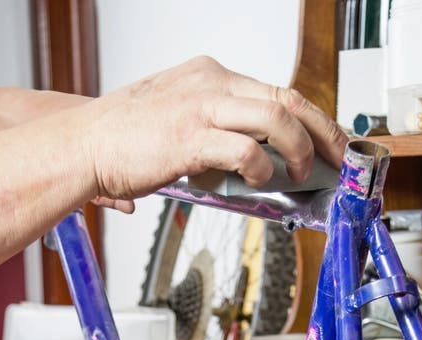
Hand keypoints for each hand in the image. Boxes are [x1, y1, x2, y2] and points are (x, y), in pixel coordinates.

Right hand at [81, 56, 346, 206]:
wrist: (83, 144)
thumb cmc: (124, 140)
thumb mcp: (178, 122)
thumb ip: (215, 135)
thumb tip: (248, 162)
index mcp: (210, 77)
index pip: (277, 90)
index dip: (311, 117)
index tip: (327, 141)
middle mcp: (211, 83)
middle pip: (289, 98)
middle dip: (323, 131)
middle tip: (338, 159)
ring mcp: (202, 107)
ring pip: (277, 117)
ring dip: (300, 150)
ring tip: (302, 174)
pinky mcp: (190, 137)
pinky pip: (246, 149)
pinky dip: (263, 168)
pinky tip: (261, 180)